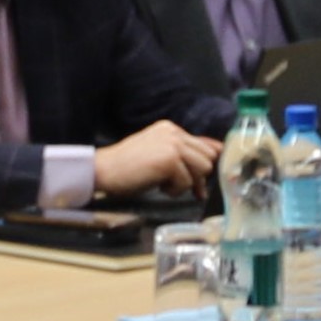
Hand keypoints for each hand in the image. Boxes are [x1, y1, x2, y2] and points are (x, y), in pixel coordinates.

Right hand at [92, 119, 218, 200]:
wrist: (103, 170)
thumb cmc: (126, 168)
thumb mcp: (158, 155)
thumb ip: (184, 154)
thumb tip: (217, 154)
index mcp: (170, 129)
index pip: (205, 146)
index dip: (201, 167)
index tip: (195, 183)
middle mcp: (174, 132)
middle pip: (208, 158)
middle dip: (196, 177)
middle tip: (175, 186)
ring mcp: (173, 144)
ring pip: (203, 169)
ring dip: (186, 184)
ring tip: (164, 184)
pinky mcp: (170, 159)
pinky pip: (187, 182)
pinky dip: (174, 191)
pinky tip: (157, 186)